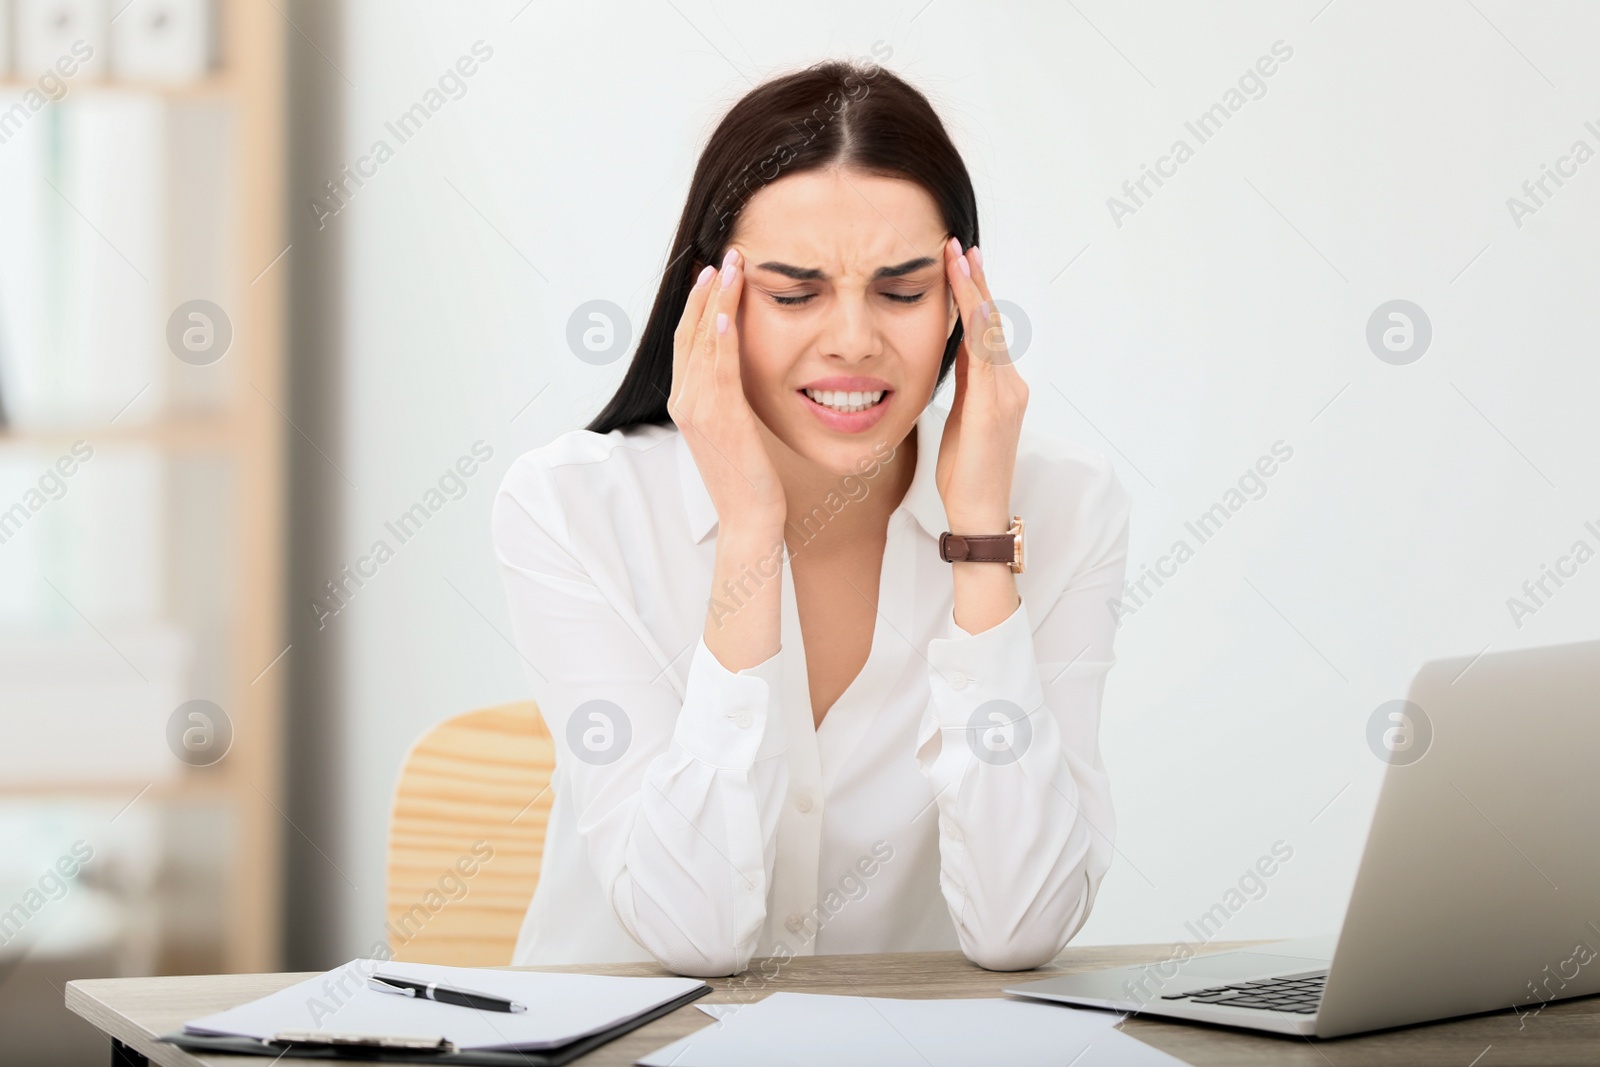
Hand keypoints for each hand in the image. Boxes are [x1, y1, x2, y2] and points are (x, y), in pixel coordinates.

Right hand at [668, 248, 786, 533]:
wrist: (750, 518)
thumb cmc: (748, 478)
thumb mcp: (735, 429)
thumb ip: (730, 397)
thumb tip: (741, 371)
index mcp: (686, 403)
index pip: (688, 341)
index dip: (698, 304)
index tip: (713, 273)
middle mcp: (684, 402)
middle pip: (689, 333)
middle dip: (706, 292)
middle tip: (725, 256)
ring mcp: (698, 410)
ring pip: (703, 343)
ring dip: (716, 302)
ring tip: (730, 268)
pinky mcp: (720, 419)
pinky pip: (718, 370)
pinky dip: (720, 338)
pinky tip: (725, 313)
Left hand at [936, 238, 1026, 532]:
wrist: (978, 511)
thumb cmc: (965, 472)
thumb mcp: (959, 418)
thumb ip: (964, 383)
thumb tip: (955, 349)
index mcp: (999, 388)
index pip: (984, 331)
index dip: (972, 296)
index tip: (958, 264)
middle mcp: (1010, 385)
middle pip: (991, 323)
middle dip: (976, 282)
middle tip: (959, 245)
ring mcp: (1008, 394)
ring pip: (990, 332)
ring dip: (974, 293)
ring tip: (960, 258)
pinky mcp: (998, 406)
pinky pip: (986, 356)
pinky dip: (978, 324)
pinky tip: (970, 301)